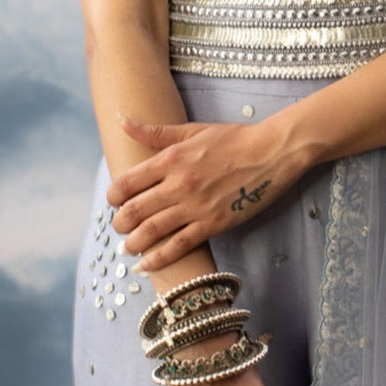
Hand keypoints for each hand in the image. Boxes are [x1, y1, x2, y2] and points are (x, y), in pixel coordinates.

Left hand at [107, 118, 304, 270]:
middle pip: (134, 210)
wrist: (271, 153)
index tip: (115, 200)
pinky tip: (145, 265)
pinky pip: (179, 246)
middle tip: (120, 226)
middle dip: (120, 222)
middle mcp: (179, 184)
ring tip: (128, 247)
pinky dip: (158, 258)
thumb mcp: (193, 130)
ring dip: (133, 242)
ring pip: (152, 231)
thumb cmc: (234, 139)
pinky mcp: (213, 224)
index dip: (114, 195)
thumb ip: (156, 132)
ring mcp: (195, 206)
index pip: (127, 182)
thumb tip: (123, 120)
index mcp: (171, 159)